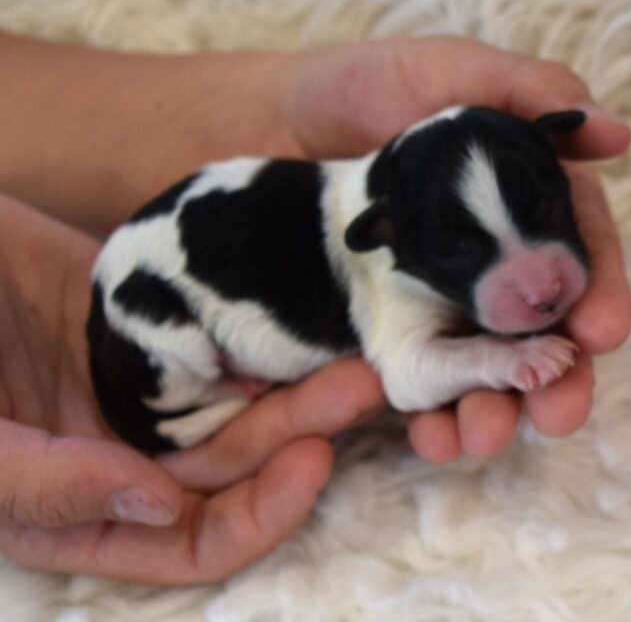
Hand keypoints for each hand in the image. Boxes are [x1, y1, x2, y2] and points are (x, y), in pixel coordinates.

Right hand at [0, 193, 383, 581]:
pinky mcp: (154, 329)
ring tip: (353, 349)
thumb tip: (154, 509)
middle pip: (236, 462)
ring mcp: (145, 388)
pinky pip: (221, 339)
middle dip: (300, 429)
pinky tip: (301, 315)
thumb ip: (41, 488)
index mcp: (84, 507)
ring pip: (240, 399)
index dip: (258, 514)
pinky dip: (259, 335)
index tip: (310, 461)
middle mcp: (126, 455)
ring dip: (298, 381)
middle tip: (362, 384)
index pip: (194, 541)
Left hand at [276, 37, 630, 460]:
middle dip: (561, 374)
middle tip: (559, 412)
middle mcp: (498, 253)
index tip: (600, 331)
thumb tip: (616, 134)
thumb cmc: (371, 85)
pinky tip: (432, 433)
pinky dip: (435, 408)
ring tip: (486, 435)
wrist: (280, 122)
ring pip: (492, 361)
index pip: (579, 250)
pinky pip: (428, 372)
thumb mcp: (452, 71)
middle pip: (546, 323)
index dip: (598, 291)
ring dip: (499, 406)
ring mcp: (449, 292)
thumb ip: (528, 91)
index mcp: (526, 198)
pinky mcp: (400, 320)